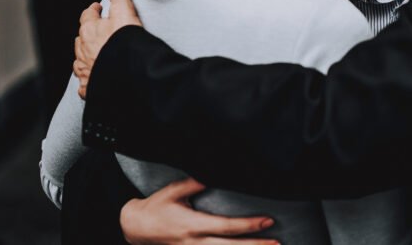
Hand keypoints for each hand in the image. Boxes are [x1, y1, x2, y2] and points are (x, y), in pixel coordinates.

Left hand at [74, 0, 142, 98]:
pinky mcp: (91, 87)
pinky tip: (92, 80)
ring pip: (79, 61)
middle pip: (81, 38)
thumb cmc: (125, 43)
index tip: (97, 7)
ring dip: (85, 56)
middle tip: (97, 29)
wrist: (128, 73)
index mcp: (89, 31)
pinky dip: (87, 80)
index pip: (87, 16)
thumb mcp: (125, 12)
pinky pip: (84, 84)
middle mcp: (83, 51)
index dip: (92, 10)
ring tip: (92, 54)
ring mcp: (86, 70)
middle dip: (87, 33)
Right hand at [120, 177, 277, 244]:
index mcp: (193, 224)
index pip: (226, 226)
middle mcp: (195, 242)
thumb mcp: (173, 190)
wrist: (135, 228)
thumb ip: (194, 182)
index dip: (248, 225)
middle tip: (277, 242)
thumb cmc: (156, 207)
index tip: (267, 220)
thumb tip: (213, 173)